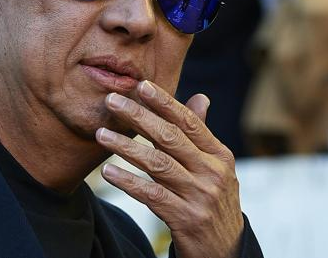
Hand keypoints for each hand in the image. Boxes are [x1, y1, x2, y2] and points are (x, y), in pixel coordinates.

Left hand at [95, 81, 243, 257]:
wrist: (226, 250)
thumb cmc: (213, 201)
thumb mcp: (215, 168)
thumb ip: (201, 135)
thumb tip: (200, 97)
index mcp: (219, 155)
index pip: (189, 122)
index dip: (164, 102)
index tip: (141, 85)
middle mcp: (213, 172)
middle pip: (170, 138)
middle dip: (139, 117)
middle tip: (112, 101)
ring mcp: (200, 196)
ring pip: (158, 165)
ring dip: (126, 147)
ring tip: (101, 135)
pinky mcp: (186, 218)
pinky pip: (151, 195)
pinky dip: (128, 181)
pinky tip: (109, 171)